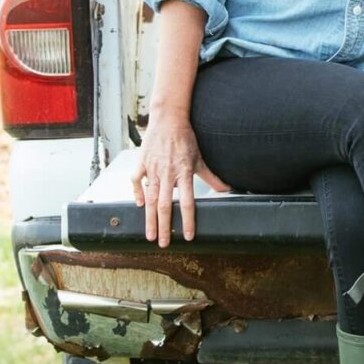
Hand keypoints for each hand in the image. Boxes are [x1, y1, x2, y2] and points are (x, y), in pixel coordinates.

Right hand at [133, 110, 231, 246]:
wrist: (169, 119)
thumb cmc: (185, 139)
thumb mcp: (200, 158)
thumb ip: (212, 177)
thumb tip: (227, 190)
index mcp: (184, 173)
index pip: (187, 202)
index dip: (187, 221)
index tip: (187, 236)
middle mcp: (167, 173)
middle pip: (165, 205)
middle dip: (164, 227)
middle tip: (163, 244)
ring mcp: (153, 168)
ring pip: (150, 198)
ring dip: (149, 218)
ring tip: (149, 235)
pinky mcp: (142, 163)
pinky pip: (137, 181)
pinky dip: (137, 193)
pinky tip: (139, 205)